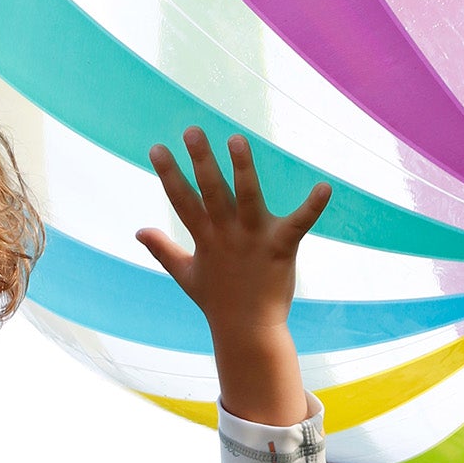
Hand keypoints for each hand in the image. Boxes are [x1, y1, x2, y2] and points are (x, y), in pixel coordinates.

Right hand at [138, 128, 328, 425]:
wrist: (248, 332)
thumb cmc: (218, 302)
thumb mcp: (186, 275)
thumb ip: (163, 249)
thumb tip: (139, 231)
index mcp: (205, 238)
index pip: (182, 200)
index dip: (168, 174)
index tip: (156, 147)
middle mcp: (227, 234)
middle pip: (211, 192)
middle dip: (201, 161)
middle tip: (192, 130)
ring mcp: (253, 239)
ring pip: (246, 197)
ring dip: (242, 169)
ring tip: (236, 140)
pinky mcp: (280, 247)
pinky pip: (299, 223)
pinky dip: (312, 207)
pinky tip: (325, 187)